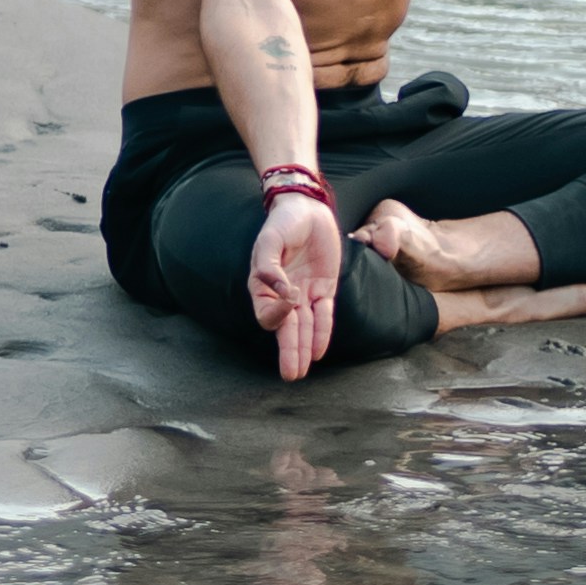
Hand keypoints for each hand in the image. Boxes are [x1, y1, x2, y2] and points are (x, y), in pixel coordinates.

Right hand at [247, 190, 340, 378]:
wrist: (307, 208)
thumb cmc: (283, 222)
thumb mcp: (271, 238)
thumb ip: (269, 264)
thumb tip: (281, 292)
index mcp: (262, 284)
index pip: (268, 311)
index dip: (278, 312)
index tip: (291, 296)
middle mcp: (281, 294)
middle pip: (285, 328)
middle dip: (288, 352)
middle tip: (290, 376)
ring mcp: (303, 292)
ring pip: (303, 327)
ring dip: (302, 349)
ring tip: (300, 372)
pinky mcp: (323, 288)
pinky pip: (323, 314)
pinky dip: (321, 332)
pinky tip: (318, 352)